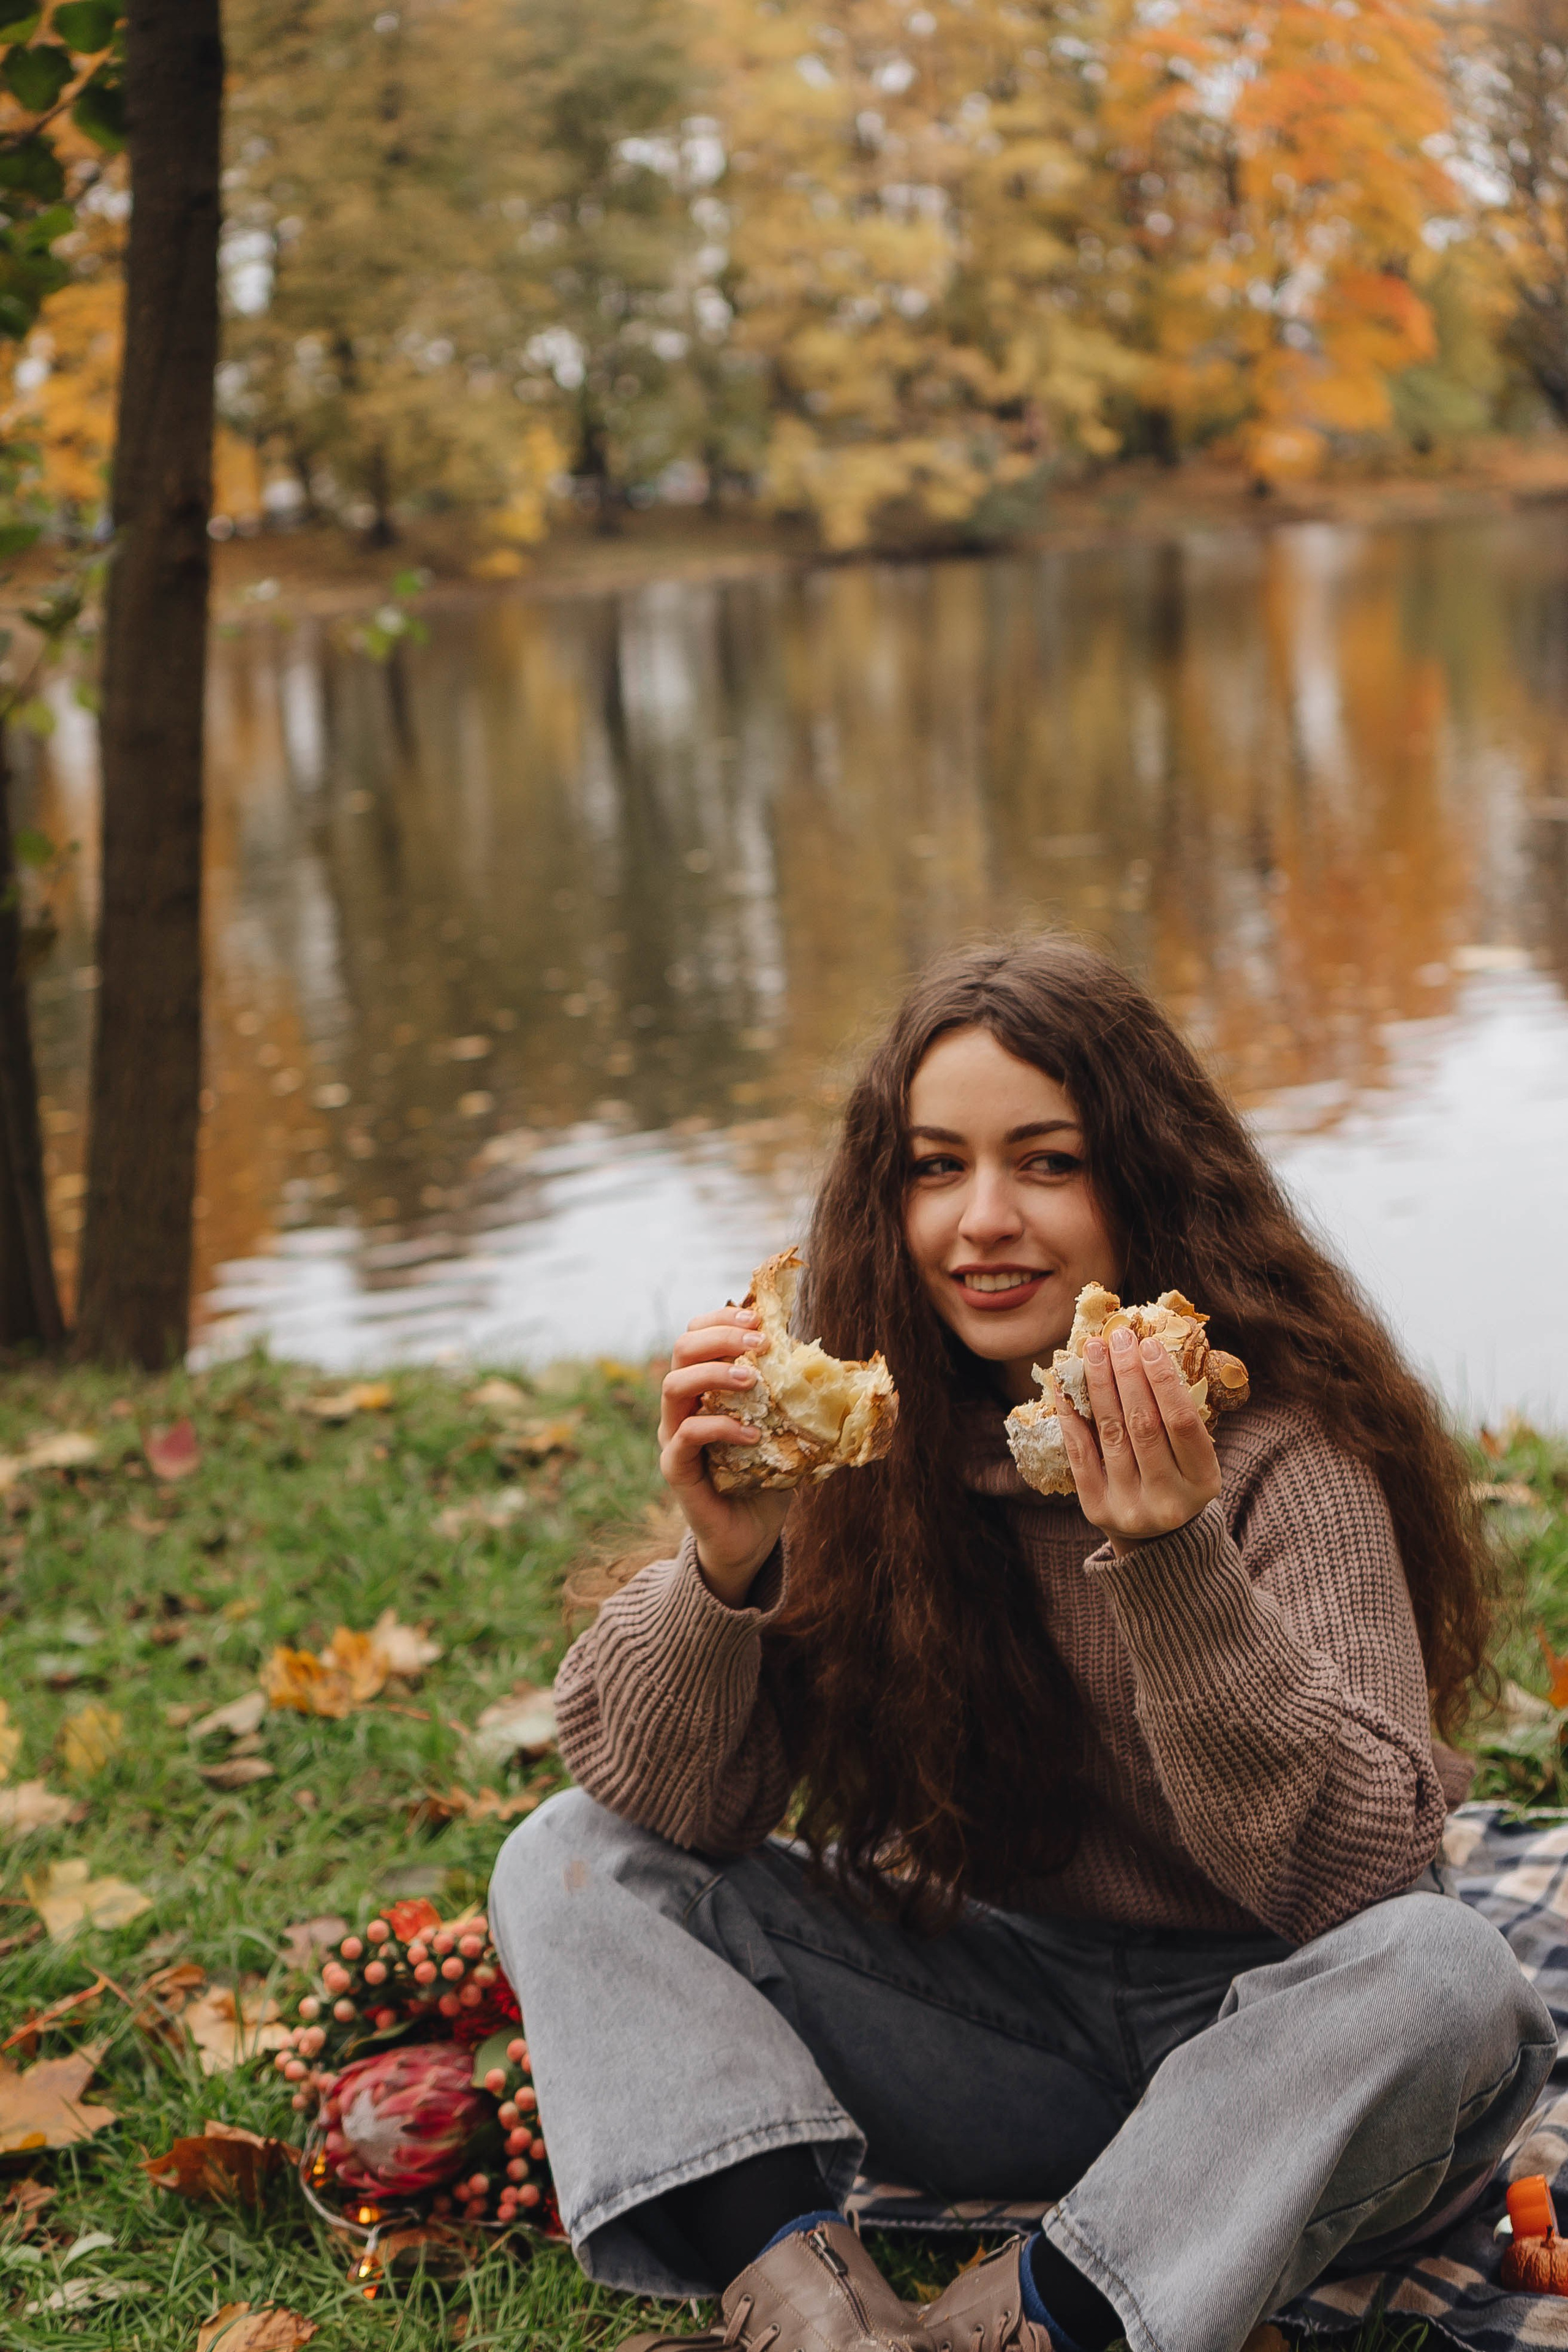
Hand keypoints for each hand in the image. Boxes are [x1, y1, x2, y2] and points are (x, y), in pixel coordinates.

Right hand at [659, 1304, 792, 1605]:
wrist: (750, 1536)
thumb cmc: (767, 1477)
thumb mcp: (784, 1428)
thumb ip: (793, 1396)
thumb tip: (834, 1364)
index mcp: (704, 1388)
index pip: (696, 1337)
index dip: (720, 1319)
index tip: (756, 1319)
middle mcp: (682, 1406)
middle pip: (681, 1350)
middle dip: (720, 1336)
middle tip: (759, 1344)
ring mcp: (673, 1436)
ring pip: (674, 1386)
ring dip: (715, 1373)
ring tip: (753, 1379)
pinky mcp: (676, 1469)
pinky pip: (686, 1436)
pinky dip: (718, 1427)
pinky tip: (750, 1432)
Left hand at [1055, 1327, 1221, 1558]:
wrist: (1157, 1538)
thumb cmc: (1177, 1478)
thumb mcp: (1194, 1456)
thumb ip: (1178, 1415)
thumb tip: (1146, 1351)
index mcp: (1203, 1481)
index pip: (1182, 1423)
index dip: (1163, 1380)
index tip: (1148, 1344)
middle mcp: (1169, 1499)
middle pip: (1144, 1425)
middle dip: (1128, 1375)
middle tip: (1117, 1337)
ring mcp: (1131, 1507)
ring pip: (1111, 1435)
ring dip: (1099, 1386)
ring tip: (1092, 1351)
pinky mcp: (1098, 1509)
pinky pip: (1081, 1454)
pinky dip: (1071, 1416)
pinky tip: (1064, 1386)